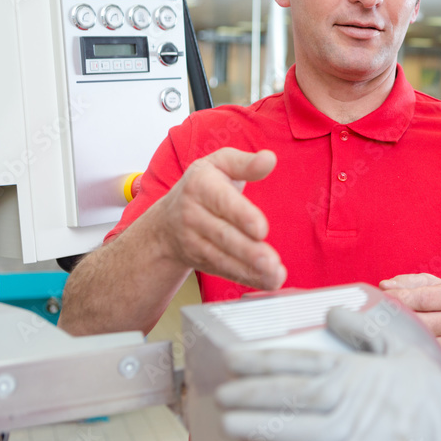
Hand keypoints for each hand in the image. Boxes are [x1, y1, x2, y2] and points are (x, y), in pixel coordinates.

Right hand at [146, 147, 285, 289]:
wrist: (167, 221)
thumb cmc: (202, 186)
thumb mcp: (219, 164)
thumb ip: (245, 163)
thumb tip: (269, 158)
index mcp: (200, 186)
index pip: (222, 202)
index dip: (241, 215)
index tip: (261, 228)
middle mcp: (193, 216)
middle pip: (223, 235)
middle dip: (248, 250)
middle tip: (270, 260)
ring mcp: (195, 242)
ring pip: (223, 258)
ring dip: (250, 269)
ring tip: (273, 274)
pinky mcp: (203, 261)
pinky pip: (226, 271)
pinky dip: (248, 278)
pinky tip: (268, 281)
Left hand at [217, 300, 440, 440]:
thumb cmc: (431, 400)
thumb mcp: (407, 353)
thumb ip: (368, 333)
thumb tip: (333, 310)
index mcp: (361, 371)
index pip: (305, 361)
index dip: (266, 360)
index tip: (235, 359)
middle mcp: (354, 400)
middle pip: (295, 392)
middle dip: (255, 391)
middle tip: (223, 392)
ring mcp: (357, 436)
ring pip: (299, 427)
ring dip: (262, 424)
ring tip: (231, 421)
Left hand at [380, 273, 440, 365]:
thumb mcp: (433, 285)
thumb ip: (409, 282)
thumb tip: (384, 286)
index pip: (420, 298)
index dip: (396, 297)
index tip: (379, 297)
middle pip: (418, 320)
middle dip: (394, 316)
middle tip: (377, 313)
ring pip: (418, 339)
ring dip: (397, 332)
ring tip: (384, 326)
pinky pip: (420, 353)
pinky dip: (405, 346)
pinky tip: (397, 339)